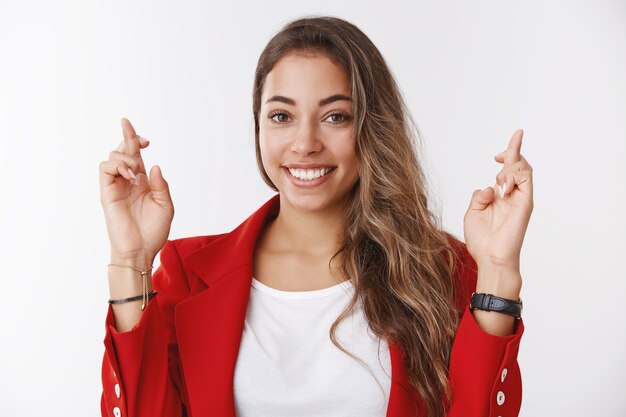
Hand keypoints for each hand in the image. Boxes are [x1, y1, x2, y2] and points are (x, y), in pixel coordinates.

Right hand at [99, 118, 174, 263]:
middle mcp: (127, 181)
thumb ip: (161, 185)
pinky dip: (118, 165)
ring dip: (127, 157)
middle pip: (122, 150)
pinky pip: (104, 168)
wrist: (140, 250)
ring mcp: (115, 186)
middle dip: (130, 138)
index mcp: (142, 182)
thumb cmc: (154, 231)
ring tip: (137, 174)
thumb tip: (154, 166)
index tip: (147, 140)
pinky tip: (131, 177)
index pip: (135, 155)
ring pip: (112, 156)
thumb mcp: (166, 206)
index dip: (136, 141)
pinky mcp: (106, 192)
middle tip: (145, 143)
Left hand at [463, 129, 533, 271]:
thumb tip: (490, 187)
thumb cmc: (482, 240)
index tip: (496, 154)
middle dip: (512, 151)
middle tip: (497, 156)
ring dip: (509, 168)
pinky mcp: (525, 203)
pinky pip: (526, 179)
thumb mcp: (472, 212)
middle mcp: (513, 196)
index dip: (508, 154)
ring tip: (498, 183)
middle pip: (520, 164)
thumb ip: (479, 197)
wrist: (490, 258)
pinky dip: (513, 176)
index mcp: (501, 197)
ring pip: (524, 168)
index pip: (509, 170)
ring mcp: (521, 199)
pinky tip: (501, 188)